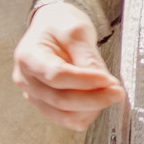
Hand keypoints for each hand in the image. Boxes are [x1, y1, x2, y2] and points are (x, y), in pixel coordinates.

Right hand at [14, 0, 126, 131]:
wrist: (52, 27)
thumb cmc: (60, 24)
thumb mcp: (76, 29)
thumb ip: (87, 56)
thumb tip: (103, 82)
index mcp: (28, 56)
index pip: (57, 76)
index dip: (84, 81)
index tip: (108, 79)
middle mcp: (26, 79)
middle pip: (60, 100)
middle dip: (94, 98)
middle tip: (118, 91)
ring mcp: (34, 95)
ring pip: (64, 115)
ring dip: (92, 108)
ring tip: (110, 92)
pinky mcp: (46, 105)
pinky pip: (67, 118)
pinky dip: (86, 112)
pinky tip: (100, 99)